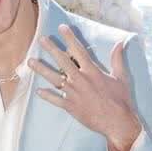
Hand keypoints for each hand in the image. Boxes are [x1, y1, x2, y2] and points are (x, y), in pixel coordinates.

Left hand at [29, 26, 141, 150]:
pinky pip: (55, 100)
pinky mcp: (71, 107)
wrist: (117, 122)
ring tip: (30, 61)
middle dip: (51, 49)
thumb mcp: (121, 77)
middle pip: (63, 61)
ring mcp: (74, 93)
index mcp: (92, 71)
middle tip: (41, 39)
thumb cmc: (121, 100)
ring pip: (54, 79)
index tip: (61, 28)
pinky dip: (46, 95)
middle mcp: (80, 80)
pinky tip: (38, 90)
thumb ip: (117, 59)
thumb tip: (120, 43)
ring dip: (41, 69)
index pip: (78, 50)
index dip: (69, 38)